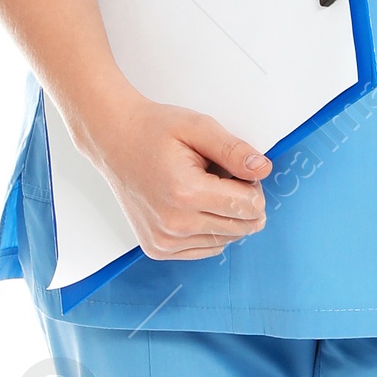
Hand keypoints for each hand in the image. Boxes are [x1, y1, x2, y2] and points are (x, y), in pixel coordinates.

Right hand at [85, 93, 270, 260]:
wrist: (113, 141)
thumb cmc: (153, 131)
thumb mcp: (198, 127)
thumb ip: (234, 150)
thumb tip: (263, 170)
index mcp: (186, 193)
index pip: (250, 207)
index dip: (252, 186)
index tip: (236, 170)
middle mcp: (174, 224)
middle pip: (242, 227)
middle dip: (242, 202)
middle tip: (219, 176)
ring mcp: (164, 241)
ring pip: (225, 240)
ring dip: (224, 216)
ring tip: (200, 188)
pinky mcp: (158, 249)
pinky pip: (206, 249)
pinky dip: (209, 230)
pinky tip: (193, 206)